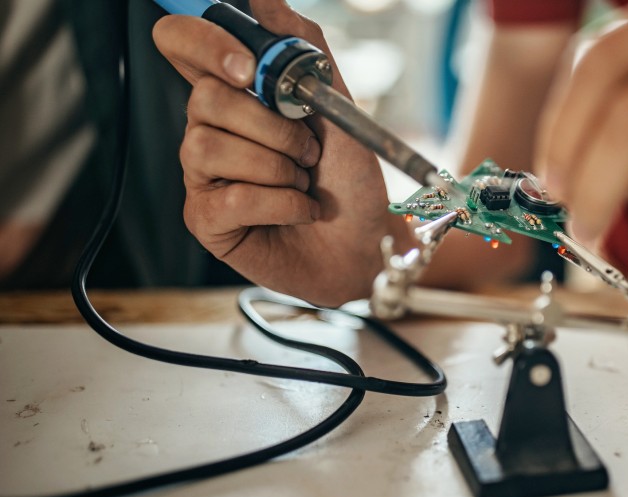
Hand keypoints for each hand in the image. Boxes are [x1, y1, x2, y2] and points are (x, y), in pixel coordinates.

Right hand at [154, 0, 404, 305]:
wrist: (367, 243)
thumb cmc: (351, 181)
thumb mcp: (338, 108)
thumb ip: (304, 50)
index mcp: (237, 95)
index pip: (182, 45)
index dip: (202, 44)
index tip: (246, 67)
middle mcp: (211, 129)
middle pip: (203, 98)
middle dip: (272, 125)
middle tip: (308, 150)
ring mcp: (203, 175)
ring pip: (210, 146)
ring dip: (278, 167)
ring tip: (304, 183)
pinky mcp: (207, 218)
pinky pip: (231, 196)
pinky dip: (282, 203)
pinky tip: (301, 211)